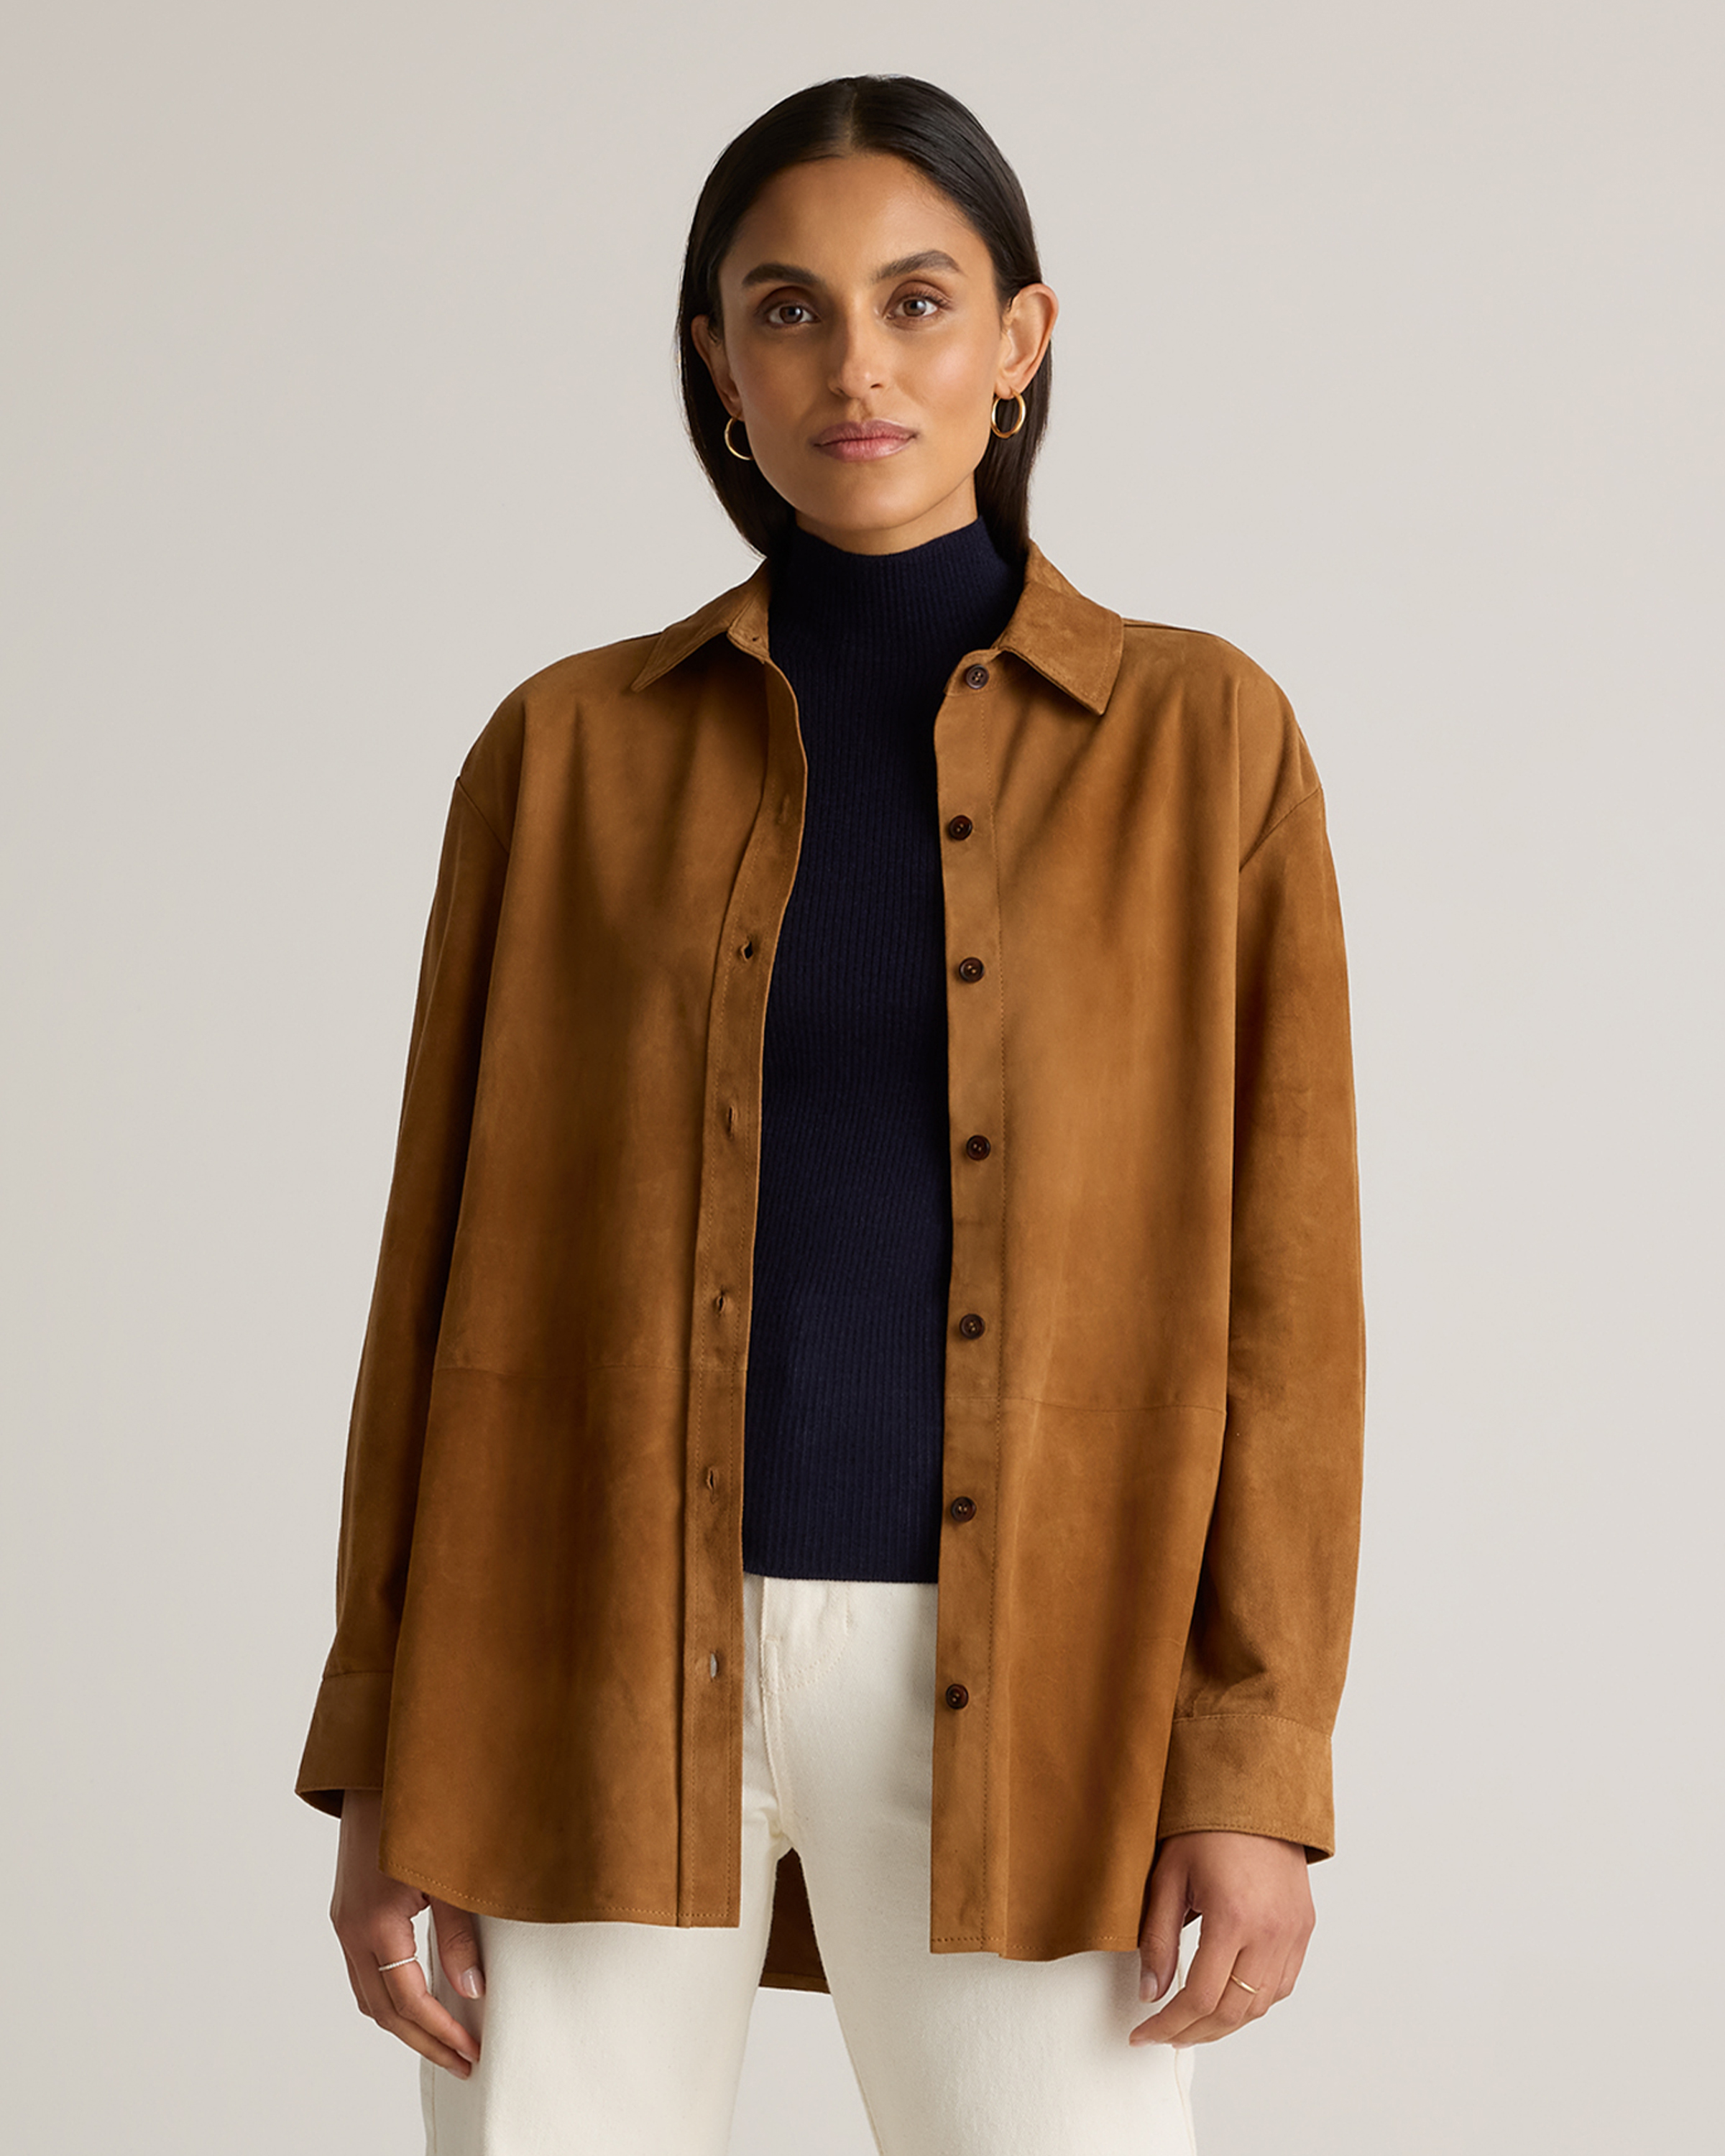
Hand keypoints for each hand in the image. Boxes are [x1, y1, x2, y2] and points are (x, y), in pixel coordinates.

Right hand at [330, 1789, 488, 2077]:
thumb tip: (472, 1991)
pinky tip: (417, 1999)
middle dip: (423, 2041)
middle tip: (461, 2061)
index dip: (441, 2032)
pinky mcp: (347, 1912)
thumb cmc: (416, 1814)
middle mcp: (351, 1930)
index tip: (470, 2052)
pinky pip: (363, 1972)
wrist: (375, 1772)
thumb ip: (459, 1936)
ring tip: (444, 2040)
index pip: (408, 2001)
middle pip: (384, 2010)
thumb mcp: (446, 1876)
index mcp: (375, 1925)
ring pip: (369, 1995)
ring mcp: (344, 1923)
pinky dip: (389, 1996)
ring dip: (404, 2024)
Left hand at [1131, 1830, 1313, 2046]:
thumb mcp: (1168, 1876)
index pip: (1200, 1997)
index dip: (1169, 2024)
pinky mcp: (1304, 1928)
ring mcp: (1293, 1932)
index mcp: (1233, 1917)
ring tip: (1190, 2023)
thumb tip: (1151, 1993)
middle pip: (1233, 2012)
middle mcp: (1271, 1931)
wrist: (1255, 1793)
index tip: (1142, 2033)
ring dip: (1224, 2023)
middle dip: (1193, 2032)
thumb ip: (1158, 1939)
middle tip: (1163, 2034)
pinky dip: (1253, 2001)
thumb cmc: (1206, 1826)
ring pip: (1261, 2006)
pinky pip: (1282, 1985)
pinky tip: (1227, 1997)